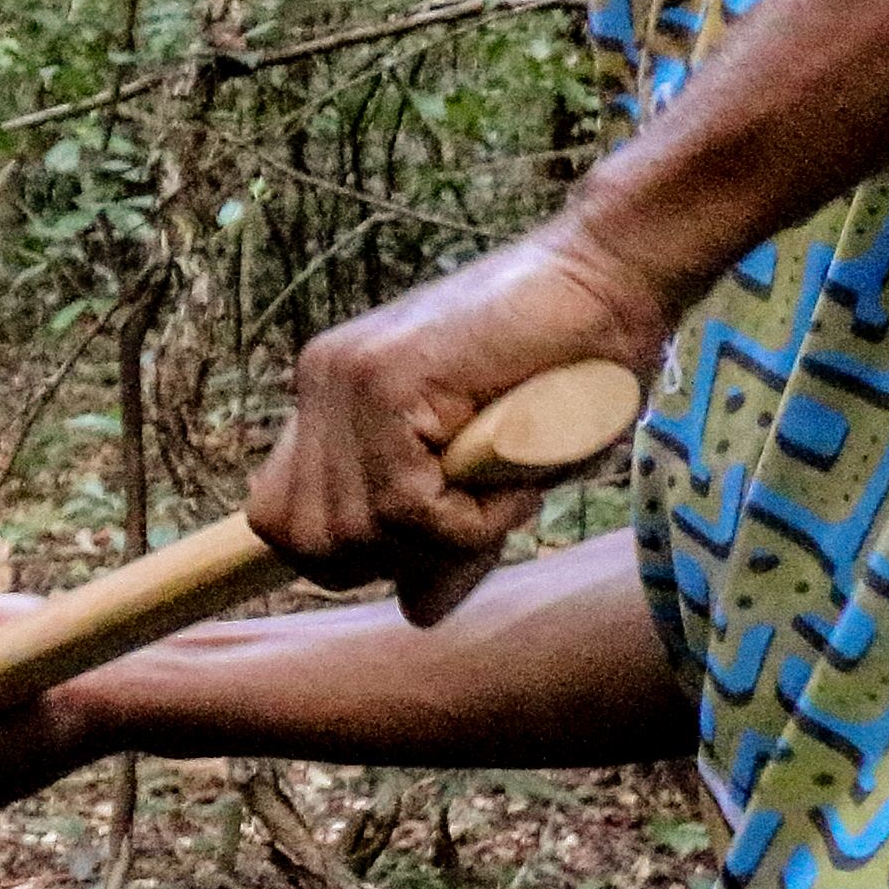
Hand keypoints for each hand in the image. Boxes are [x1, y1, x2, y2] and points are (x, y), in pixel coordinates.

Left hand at [251, 220, 674, 625]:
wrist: (610, 275)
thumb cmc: (565, 372)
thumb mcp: (492, 481)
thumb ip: (441, 540)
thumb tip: (415, 613)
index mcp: (329, 401)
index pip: (279, 518)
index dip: (348, 554)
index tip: (425, 538)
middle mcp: (321, 385)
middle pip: (304, 541)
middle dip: (392, 557)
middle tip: (471, 513)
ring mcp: (346, 379)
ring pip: (356, 533)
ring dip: (444, 538)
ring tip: (503, 483)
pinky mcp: (388, 383)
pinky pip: (407, 509)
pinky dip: (472, 521)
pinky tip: (514, 475)